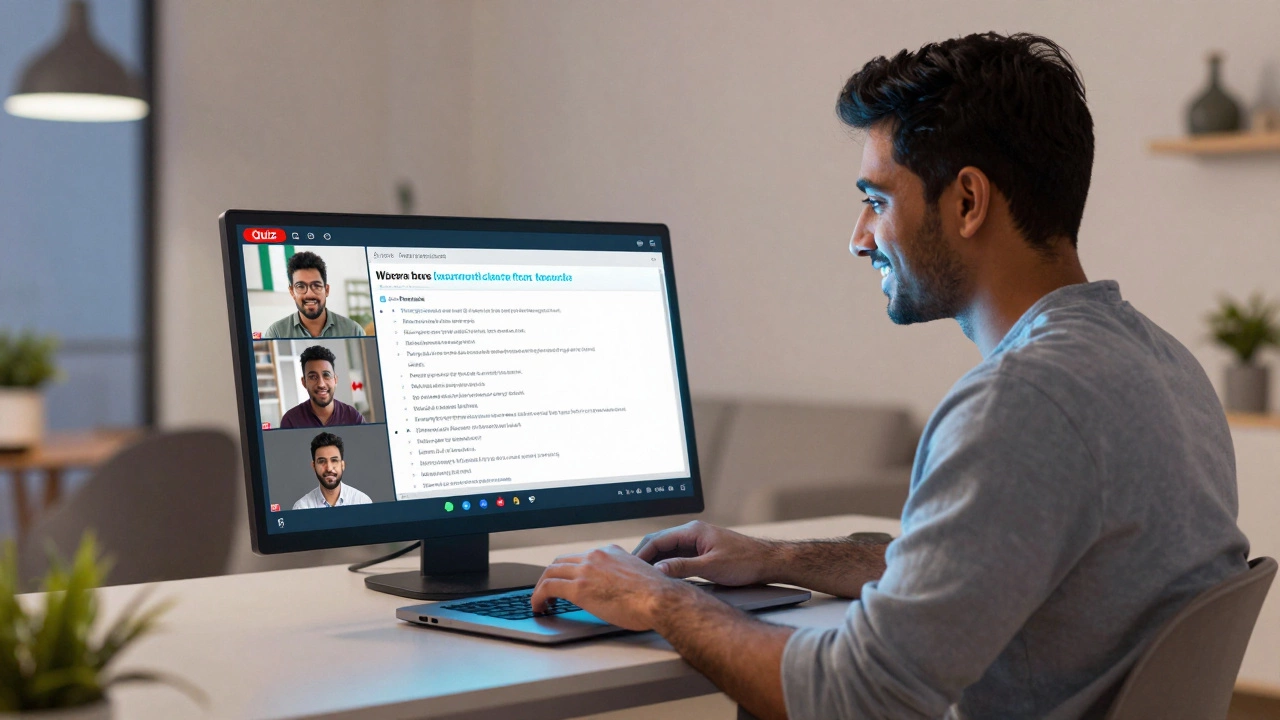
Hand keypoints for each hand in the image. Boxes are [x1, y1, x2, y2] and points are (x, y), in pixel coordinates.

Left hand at [530, 544, 692, 630]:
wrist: (661, 599)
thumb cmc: (656, 595)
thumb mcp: (638, 577)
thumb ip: (623, 578)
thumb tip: (619, 591)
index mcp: (610, 552)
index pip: (581, 557)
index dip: (569, 571)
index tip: (566, 581)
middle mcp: (596, 556)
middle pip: (561, 561)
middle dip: (551, 576)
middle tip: (547, 591)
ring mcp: (586, 570)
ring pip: (550, 572)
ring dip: (541, 587)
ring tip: (540, 601)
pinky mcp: (579, 588)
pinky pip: (547, 588)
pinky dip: (538, 597)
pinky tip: (539, 607)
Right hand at [632, 520, 777, 585]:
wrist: (767, 562)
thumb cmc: (745, 561)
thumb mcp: (711, 566)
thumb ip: (683, 567)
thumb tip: (659, 569)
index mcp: (692, 531)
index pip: (657, 540)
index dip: (641, 554)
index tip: (630, 568)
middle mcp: (692, 533)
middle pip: (660, 543)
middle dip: (644, 557)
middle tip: (632, 574)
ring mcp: (697, 542)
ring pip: (668, 551)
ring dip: (656, 562)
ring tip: (643, 577)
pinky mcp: (702, 552)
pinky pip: (678, 557)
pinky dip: (668, 566)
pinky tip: (663, 577)